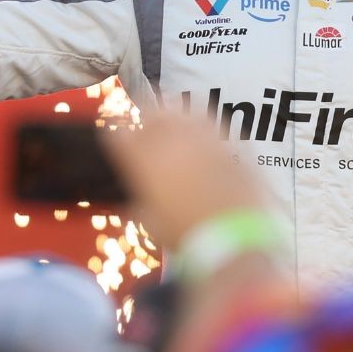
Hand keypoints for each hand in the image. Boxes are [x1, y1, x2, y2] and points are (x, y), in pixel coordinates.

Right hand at [99, 111, 266, 246]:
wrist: (236, 238)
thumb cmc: (187, 236)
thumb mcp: (152, 224)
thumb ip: (143, 201)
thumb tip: (143, 195)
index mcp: (147, 160)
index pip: (121, 136)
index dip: (116, 136)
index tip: (115, 139)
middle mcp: (175, 142)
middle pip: (155, 114)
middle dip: (147, 120)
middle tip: (146, 130)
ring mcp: (206, 139)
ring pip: (187, 113)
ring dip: (177, 118)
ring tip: (176, 127)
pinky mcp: (233, 146)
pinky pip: (215, 129)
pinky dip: (206, 133)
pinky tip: (205, 142)